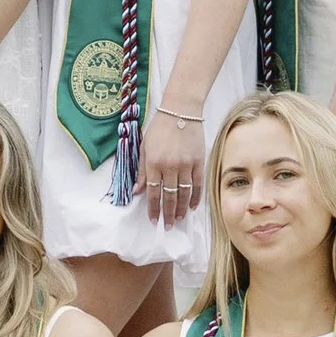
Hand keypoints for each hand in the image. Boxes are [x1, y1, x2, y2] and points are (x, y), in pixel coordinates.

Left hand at [141, 103, 205, 227]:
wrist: (180, 110)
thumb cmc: (159, 128)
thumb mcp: (144, 147)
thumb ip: (141, 170)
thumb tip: (136, 191)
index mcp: (153, 163)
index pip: (153, 192)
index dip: (153, 208)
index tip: (154, 220)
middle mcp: (169, 166)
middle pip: (169, 196)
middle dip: (168, 213)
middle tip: (168, 226)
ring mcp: (186, 165)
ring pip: (184, 193)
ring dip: (182, 209)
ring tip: (179, 219)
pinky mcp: (199, 162)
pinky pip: (198, 184)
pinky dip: (196, 197)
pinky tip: (193, 207)